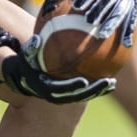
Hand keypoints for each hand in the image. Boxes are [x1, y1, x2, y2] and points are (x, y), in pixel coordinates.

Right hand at [0, 51, 114, 103]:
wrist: (25, 77)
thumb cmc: (27, 62)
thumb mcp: (26, 55)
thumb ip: (31, 48)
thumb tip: (36, 39)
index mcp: (45, 87)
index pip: (61, 89)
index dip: (72, 86)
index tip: (84, 80)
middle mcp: (56, 95)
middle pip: (77, 96)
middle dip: (92, 91)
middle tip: (107, 82)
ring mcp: (64, 97)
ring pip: (83, 96)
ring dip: (98, 91)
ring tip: (112, 83)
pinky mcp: (70, 95)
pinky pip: (85, 93)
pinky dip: (97, 89)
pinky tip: (111, 82)